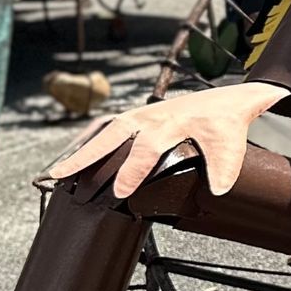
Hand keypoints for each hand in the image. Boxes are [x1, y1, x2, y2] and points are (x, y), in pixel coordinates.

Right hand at [48, 80, 289, 198]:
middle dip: (87, 156)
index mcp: (172, 123)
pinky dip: (91, 141)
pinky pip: (109, 128)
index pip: (146, 149)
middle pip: (112, 135)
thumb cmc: (227, 122)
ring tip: (58, 171)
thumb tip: (218, 190)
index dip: (132, 171)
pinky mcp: (139, 117)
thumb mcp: (232, 143)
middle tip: (61, 176)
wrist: (230, 98)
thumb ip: (225, 167)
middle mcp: (151, 117)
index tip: (119, 191)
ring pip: (105, 130)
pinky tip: (77, 157)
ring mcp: (142, 115)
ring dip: (83, 149)